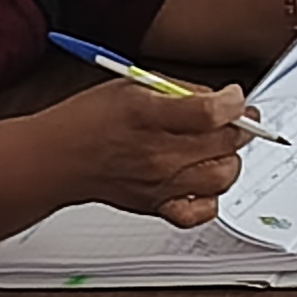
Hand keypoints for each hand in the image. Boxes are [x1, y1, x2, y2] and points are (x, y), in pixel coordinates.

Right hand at [45, 76, 250, 226]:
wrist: (57, 158)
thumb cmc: (89, 120)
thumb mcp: (131, 84)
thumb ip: (178, 89)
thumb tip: (219, 98)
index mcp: (148, 114)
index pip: (211, 112)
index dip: (234, 102)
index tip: (234, 97)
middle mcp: (157, 153)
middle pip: (224, 143)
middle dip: (240, 126)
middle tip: (237, 119)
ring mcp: (160, 183)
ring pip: (223, 176)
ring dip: (230, 159)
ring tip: (219, 147)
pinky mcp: (158, 206)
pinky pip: (203, 211)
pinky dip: (212, 197)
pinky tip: (203, 178)